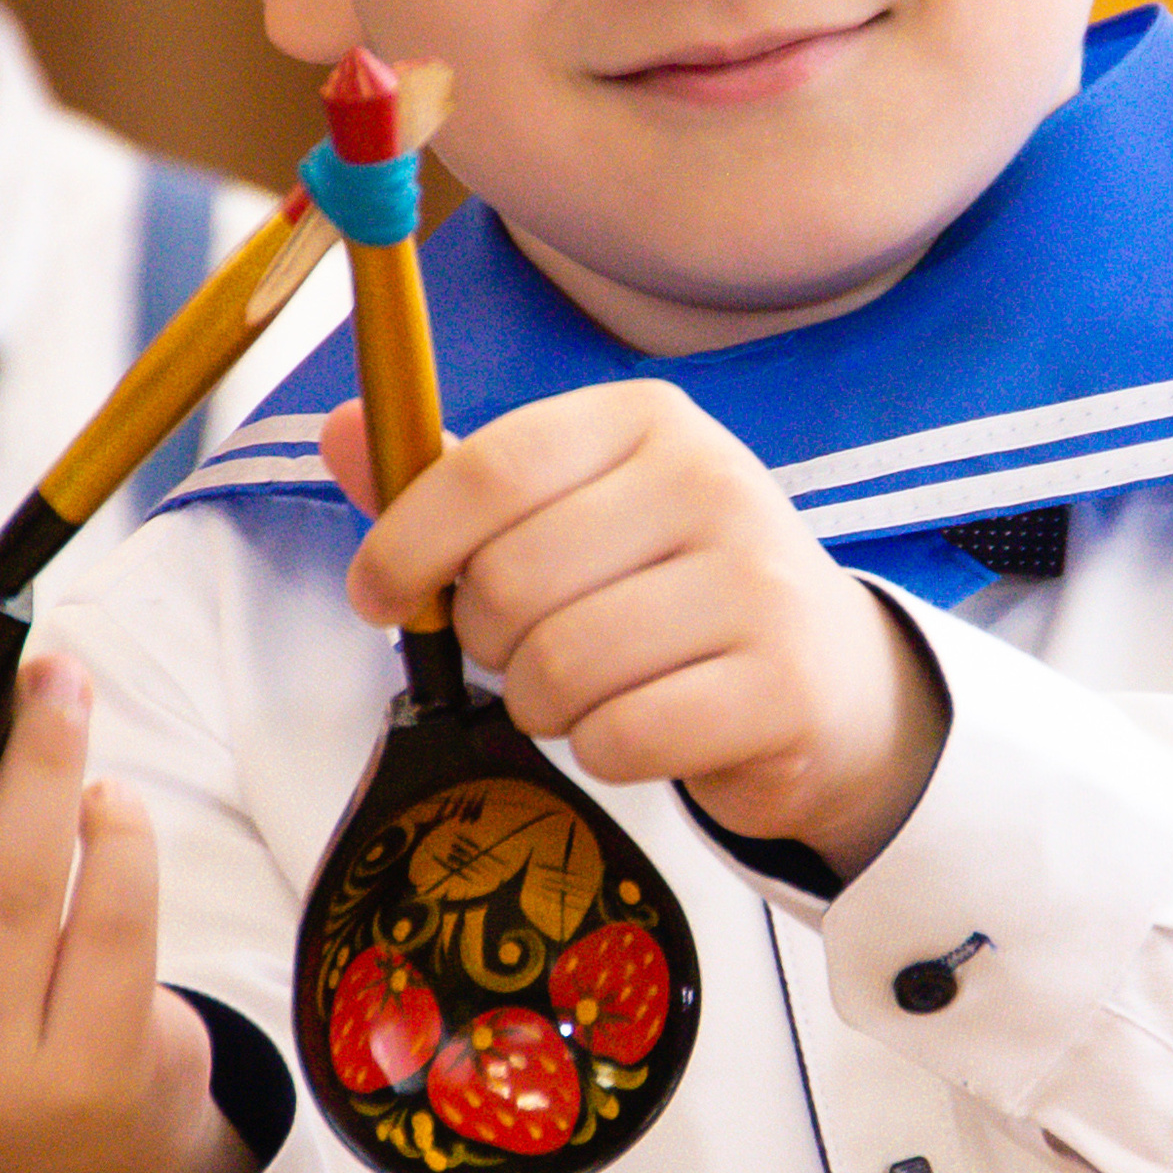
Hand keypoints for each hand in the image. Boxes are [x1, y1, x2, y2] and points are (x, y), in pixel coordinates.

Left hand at [326, 381, 949, 881]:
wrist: (831, 679)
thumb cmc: (671, 591)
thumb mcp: (575, 514)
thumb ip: (458, 486)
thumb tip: (341, 431)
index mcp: (648, 420)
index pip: (490, 470)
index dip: (406, 542)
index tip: (377, 595)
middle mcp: (712, 483)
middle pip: (511, 581)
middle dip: (486, 640)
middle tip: (523, 652)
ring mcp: (756, 583)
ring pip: (559, 669)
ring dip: (541, 703)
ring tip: (584, 692)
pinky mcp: (777, 686)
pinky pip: (619, 739)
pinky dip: (602, 752)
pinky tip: (639, 729)